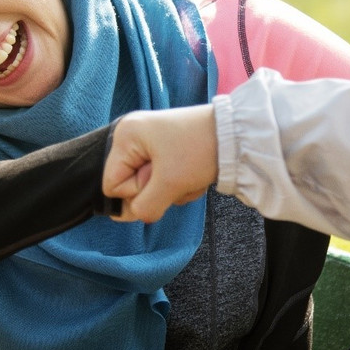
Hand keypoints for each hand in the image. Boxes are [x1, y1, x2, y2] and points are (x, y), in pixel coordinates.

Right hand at [102, 105, 219, 222]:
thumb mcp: (169, 184)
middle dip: (158, 191)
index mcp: (125, 137)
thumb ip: (145, 206)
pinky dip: (182, 183)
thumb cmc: (200, 150)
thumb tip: (136, 215)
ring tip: (190, 173)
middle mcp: (134, 137)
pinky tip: (196, 172)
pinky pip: (166, 180)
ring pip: (151, 187)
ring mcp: (152, 143)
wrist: (238, 134)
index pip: (111, 185)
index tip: (159, 180)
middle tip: (178, 176)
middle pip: (132, 187)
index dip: (135, 193)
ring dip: (173, 190)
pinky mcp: (169, 151)